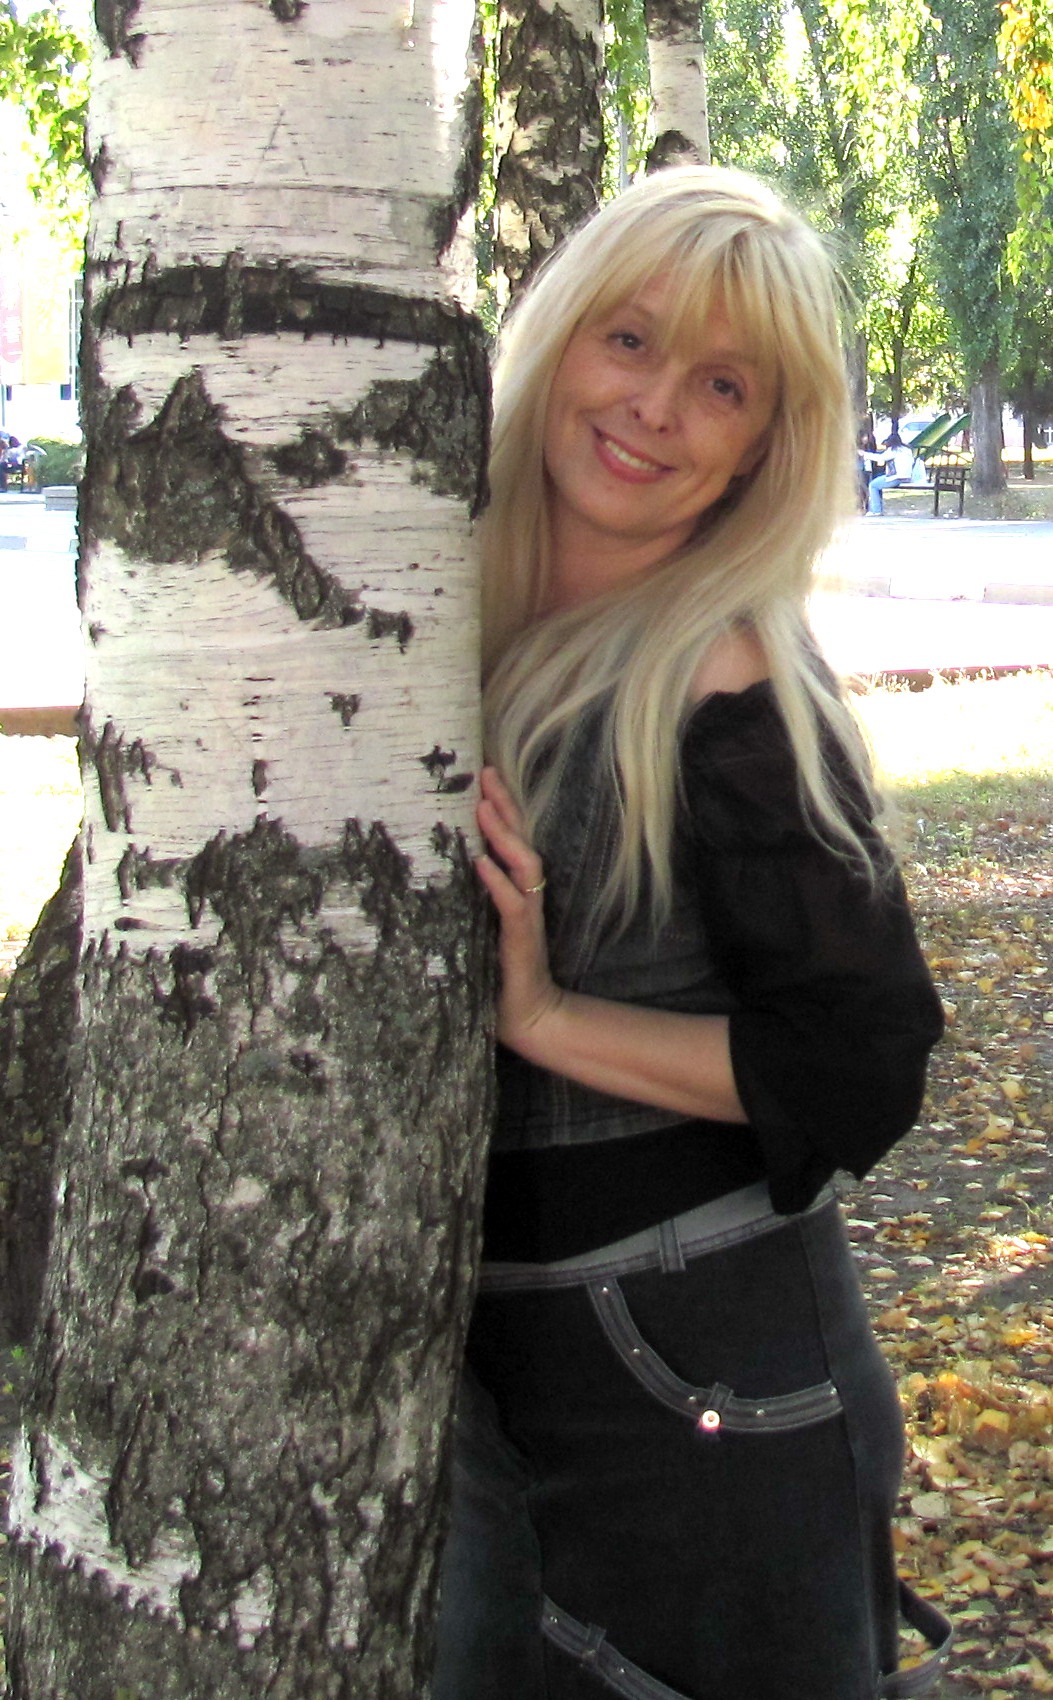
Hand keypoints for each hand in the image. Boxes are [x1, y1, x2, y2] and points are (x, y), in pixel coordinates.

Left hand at [475, 767, 563, 1053]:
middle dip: (504, 804)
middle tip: (485, 772)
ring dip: (502, 833)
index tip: (481, 777)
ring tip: (483, 805)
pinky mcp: (521, 937)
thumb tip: (426, 871)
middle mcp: (525, 894)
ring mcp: (526, 913)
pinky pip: (512, 902)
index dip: (500, 807)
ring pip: (523, 862)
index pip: (511, 839)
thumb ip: (462, 899)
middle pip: (520, 838)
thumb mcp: (472, 926)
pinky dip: (496, 880)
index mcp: (514, 889)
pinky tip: (479, 861)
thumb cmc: (494, 973)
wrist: (525, 1015)